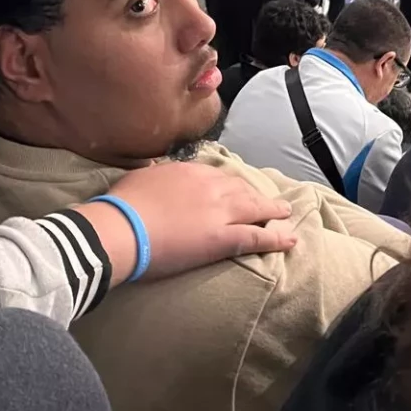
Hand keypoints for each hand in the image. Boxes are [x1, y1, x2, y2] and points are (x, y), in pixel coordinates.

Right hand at [76, 161, 295, 282]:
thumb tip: (155, 173)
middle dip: (255, 194)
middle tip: (268, 200)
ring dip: (272, 210)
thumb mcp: (139, 178)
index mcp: (188, 171)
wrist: (120, 227)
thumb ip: (154, 176)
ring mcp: (218, 211)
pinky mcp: (222, 238)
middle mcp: (209, 186)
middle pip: (239, 188)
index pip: (217, 175)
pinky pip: (257, 236)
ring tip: (284, 213)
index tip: (235, 188)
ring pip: (254, 208)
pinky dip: (276, 237)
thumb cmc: (121, 205)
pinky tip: (290, 239)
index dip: (230, 184)